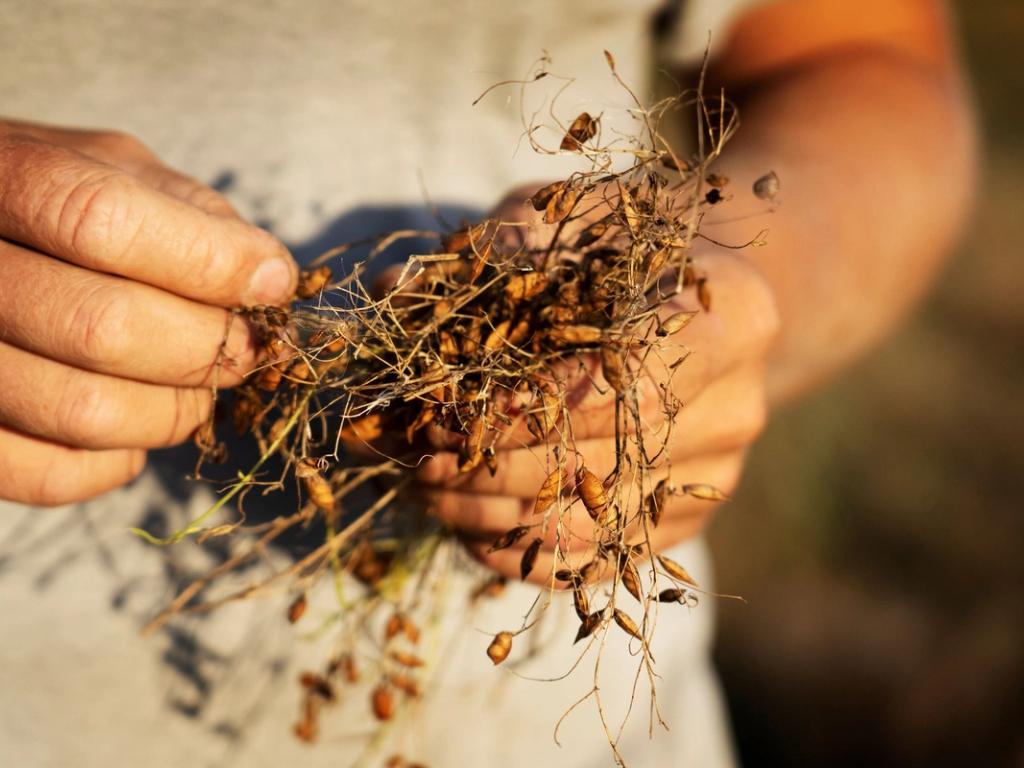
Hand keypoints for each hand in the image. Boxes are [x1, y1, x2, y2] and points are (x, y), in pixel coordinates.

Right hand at [0, 120, 296, 505]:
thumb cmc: (55, 204)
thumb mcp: (117, 170)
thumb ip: (194, 215)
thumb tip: (270, 280)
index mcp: (6, 177)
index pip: (104, 223)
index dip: (210, 265)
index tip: (269, 285)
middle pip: (103, 327)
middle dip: (207, 348)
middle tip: (240, 348)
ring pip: (83, 412)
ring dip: (173, 411)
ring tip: (192, 387)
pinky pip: (49, 475)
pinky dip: (118, 462)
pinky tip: (134, 425)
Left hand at [415, 188, 778, 583]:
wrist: (688, 295)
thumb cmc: (622, 247)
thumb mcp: (568, 221)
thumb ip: (492, 252)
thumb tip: (390, 294)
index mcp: (734, 319)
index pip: (625, 383)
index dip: (530, 407)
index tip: (450, 410)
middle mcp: (739, 406)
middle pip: (607, 460)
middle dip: (496, 466)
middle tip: (419, 457)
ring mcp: (719, 471)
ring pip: (598, 521)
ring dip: (498, 515)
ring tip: (427, 492)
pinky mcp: (690, 516)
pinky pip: (605, 556)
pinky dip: (530, 553)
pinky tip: (469, 530)